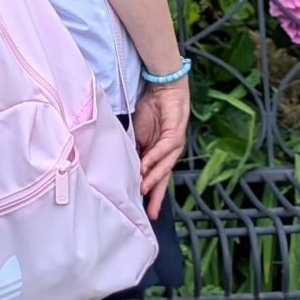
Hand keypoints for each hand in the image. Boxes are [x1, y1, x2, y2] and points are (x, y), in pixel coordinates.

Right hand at [131, 79, 189, 220]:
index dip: (149, 194)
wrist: (162, 87)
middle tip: (150, 212)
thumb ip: (133, 150)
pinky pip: (165, 149)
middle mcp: (169, 153)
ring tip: (143, 189)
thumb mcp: (136, 134)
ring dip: (154, 178)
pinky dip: (155, 158)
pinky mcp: (176, 134)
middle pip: (163, 178)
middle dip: (156, 196)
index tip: (143, 211)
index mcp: (158, 154)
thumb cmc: (151, 109)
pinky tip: (146, 165)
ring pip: (165, 166)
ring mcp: (174, 144)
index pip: (154, 178)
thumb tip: (123, 167)